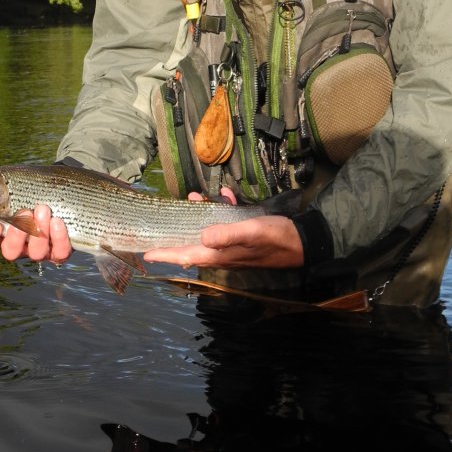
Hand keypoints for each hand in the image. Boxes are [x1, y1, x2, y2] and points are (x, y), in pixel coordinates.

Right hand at [0, 170, 72, 263]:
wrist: (55, 191)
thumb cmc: (23, 191)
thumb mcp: (3, 185)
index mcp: (0, 233)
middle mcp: (18, 245)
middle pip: (10, 252)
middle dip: (17, 234)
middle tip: (24, 211)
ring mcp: (39, 250)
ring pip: (36, 253)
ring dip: (39, 232)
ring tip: (43, 208)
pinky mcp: (59, 250)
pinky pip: (59, 253)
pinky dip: (59, 238)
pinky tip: (58, 221)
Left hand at [143, 214, 303, 269]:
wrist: (304, 242)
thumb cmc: (277, 238)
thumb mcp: (252, 232)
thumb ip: (227, 234)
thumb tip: (202, 236)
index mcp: (220, 254)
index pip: (186, 255)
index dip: (166, 254)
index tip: (146, 254)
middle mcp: (223, 253)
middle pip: (192, 244)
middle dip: (179, 230)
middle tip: (168, 216)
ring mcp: (233, 246)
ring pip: (208, 232)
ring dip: (201, 216)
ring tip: (196, 198)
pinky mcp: (243, 238)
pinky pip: (226, 225)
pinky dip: (224, 211)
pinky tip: (228, 196)